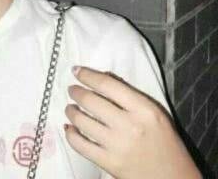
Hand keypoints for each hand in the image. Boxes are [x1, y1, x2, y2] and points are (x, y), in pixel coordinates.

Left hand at [64, 66, 201, 178]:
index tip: (76, 70)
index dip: (88, 75)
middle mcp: (129, 125)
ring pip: (82, 121)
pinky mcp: (108, 163)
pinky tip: (69, 128)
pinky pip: (80, 145)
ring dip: (71, 111)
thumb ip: (130, 95)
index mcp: (143, 109)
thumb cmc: (166, 142)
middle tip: (72, 89)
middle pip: (91, 101)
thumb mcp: (155, 113)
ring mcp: (117, 145)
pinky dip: (70, 134)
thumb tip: (102, 78)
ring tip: (70, 108)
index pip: (108, 85)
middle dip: (76, 92)